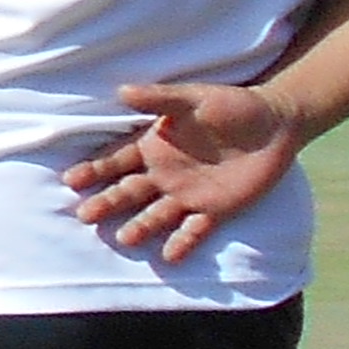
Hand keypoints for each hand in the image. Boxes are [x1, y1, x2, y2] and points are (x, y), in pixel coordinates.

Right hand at [68, 80, 304, 262]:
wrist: (276, 123)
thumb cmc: (231, 105)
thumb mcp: (193, 98)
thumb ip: (159, 98)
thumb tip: (121, 91)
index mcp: (154, 147)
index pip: (117, 161)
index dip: (94, 169)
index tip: (72, 180)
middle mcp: (165, 174)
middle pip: (129, 192)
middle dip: (108, 203)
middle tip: (85, 216)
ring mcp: (189, 195)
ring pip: (157, 215)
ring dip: (141, 226)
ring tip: (125, 239)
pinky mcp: (217, 210)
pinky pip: (196, 230)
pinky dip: (183, 242)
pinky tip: (169, 257)